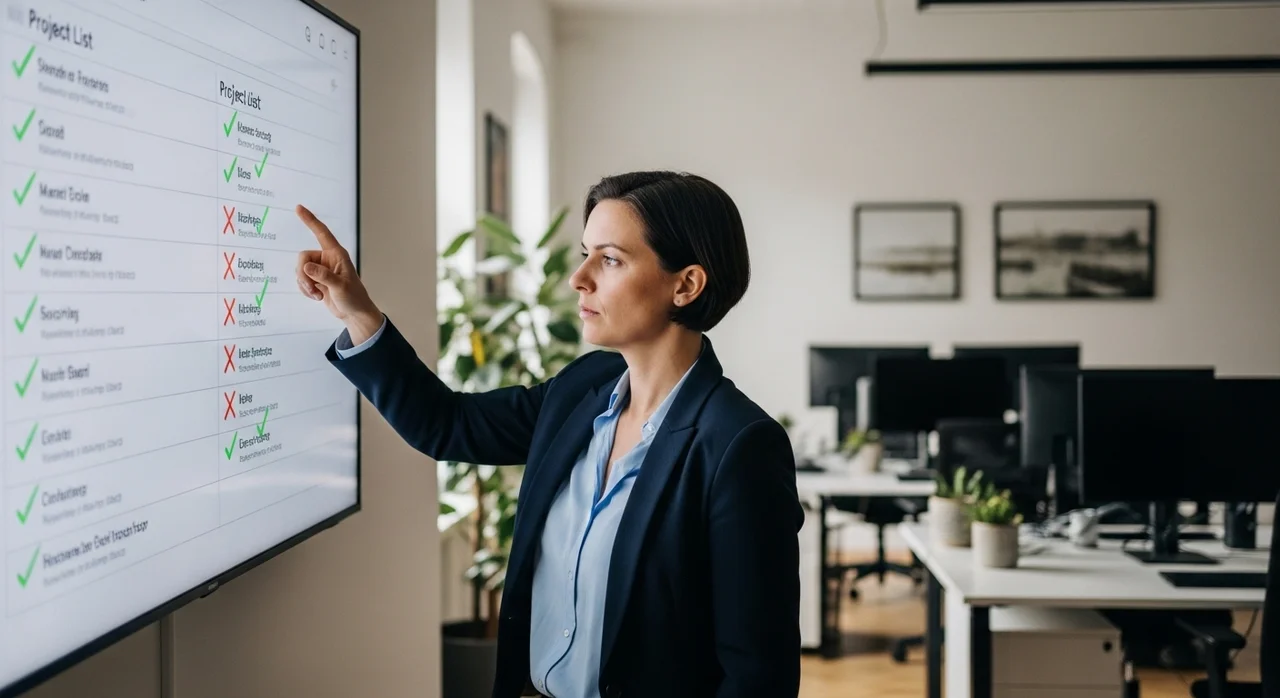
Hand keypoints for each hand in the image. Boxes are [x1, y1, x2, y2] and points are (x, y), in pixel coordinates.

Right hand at [295, 204, 381, 343]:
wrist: (354, 314)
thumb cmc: (353, 298)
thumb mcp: (340, 287)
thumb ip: (324, 276)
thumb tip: (306, 267)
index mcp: (336, 254)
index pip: (321, 233)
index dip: (310, 220)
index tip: (299, 208)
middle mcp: (327, 259)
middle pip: (302, 257)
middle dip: (303, 275)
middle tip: (312, 289)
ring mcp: (320, 270)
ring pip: (300, 270)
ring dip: (305, 285)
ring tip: (317, 295)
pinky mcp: (316, 280)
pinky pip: (301, 280)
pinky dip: (305, 290)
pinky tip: (317, 297)